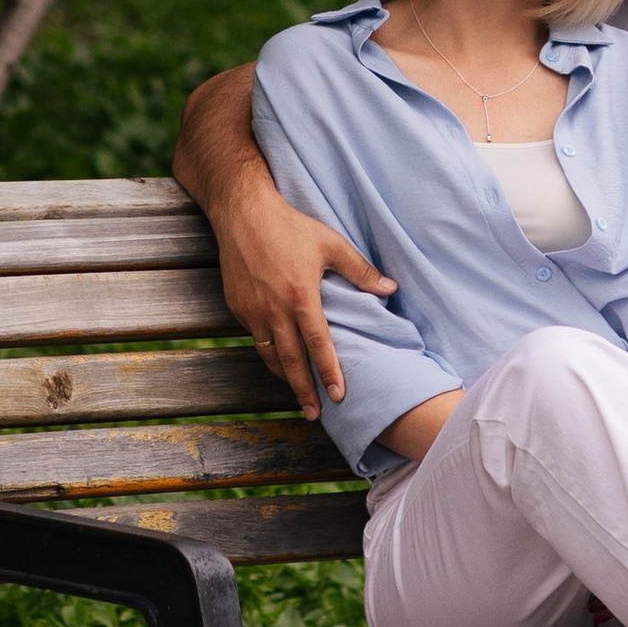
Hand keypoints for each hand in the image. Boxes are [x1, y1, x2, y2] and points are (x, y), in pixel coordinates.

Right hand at [214, 189, 394, 418]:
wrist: (242, 212)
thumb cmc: (290, 225)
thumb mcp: (330, 243)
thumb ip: (360, 270)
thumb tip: (390, 288)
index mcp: (301, 296)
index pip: (318, 345)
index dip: (329, 373)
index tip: (338, 395)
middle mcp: (274, 309)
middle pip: (291, 361)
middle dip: (304, 391)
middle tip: (314, 414)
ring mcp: (252, 310)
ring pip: (270, 355)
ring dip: (285, 377)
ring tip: (298, 393)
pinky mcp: (237, 306)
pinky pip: (255, 338)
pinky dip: (268, 353)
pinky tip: (278, 359)